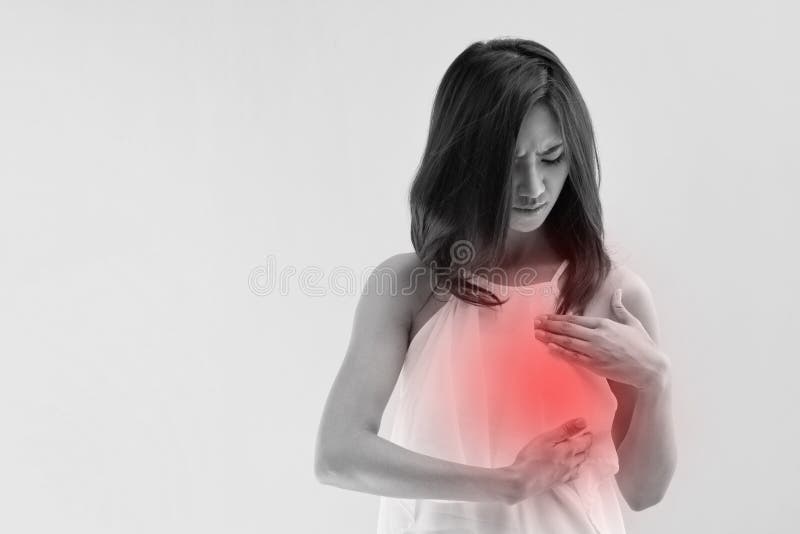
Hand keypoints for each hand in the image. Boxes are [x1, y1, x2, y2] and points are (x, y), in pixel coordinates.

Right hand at [502, 417, 592, 504]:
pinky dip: (576, 469)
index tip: (587, 431)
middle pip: (584, 454)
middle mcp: (571, 464)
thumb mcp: (547, 438)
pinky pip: (573, 475)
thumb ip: (565, 430)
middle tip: (584, 439)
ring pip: (580, 465)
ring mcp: (565, 474)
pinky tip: (572, 469)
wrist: (523, 481)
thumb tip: (583, 422)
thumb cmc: (533, 458)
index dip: (587, 436)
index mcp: (569, 451)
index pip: (585, 442)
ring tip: (580, 452)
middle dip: (586, 446)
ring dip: (582, 457)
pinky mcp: (558, 482)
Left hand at [532, 288, 668, 389]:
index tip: (545, 316)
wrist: (650, 369)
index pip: (575, 319)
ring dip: (550, 337)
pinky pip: (574, 357)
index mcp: (605, 324)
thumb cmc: (643, 345)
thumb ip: (620, 308)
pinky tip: (550, 348)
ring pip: (568, 342)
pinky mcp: (596, 365)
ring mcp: (596, 351)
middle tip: (535, 323)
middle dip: (549, 325)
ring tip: (537, 334)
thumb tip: (617, 292)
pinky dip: (561, 352)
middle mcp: (598, 336)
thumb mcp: (632, 323)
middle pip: (568, 329)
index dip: (557, 317)